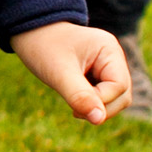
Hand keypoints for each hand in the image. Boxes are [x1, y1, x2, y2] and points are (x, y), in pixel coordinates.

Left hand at [9, 22, 128, 125]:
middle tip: (74, 110)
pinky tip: (73, 99)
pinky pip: (103, 97)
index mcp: (109, 50)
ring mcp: (106, 66)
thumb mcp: (59, 73)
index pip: (119, 86)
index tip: (75, 106)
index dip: (101, 101)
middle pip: (122, 96)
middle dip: (101, 108)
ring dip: (96, 108)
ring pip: (115, 99)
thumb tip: (99, 120)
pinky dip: (90, 103)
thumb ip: (79, 96)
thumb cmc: (43, 47)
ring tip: (73, 104)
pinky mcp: (98, 74)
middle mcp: (112, 58)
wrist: (28, 31)